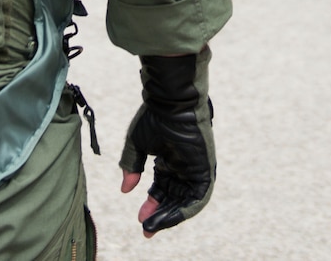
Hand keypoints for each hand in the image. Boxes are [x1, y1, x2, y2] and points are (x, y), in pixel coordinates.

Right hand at [118, 50, 215, 236]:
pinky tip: (170, 218)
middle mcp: (182, 166)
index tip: (140, 219)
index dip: (151, 204)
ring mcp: (194, 168)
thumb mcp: (137, 145)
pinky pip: (199, 196)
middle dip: (160, 215)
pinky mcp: (205, 169)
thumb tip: (125, 190)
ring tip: (153, 226)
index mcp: (168, 159)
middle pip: (172, 198)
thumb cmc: (154, 116)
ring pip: (185, 201)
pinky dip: (186, 210)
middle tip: (146, 229)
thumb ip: (131, 167)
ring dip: (170, 215)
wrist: (171, 102)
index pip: (161, 189)